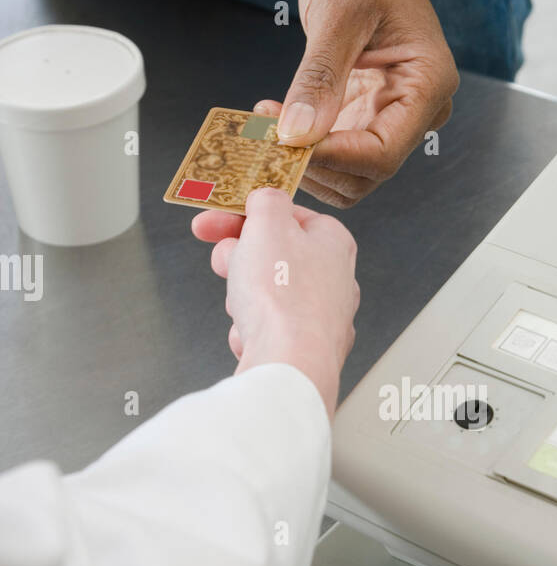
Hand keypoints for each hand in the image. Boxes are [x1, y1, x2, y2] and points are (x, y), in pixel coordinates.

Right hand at [191, 189, 358, 418]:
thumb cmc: (284, 297)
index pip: (286, 216)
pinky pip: (266, 331)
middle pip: (274, 257)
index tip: (212, 222)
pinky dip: (252, 332)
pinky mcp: (306, 349)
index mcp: (333, 243)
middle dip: (240, 260)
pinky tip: (251, 337)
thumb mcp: (268, 224)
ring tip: (245, 308)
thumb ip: (265, 201)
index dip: (243, 216)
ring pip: (266, 296)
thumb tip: (265, 199)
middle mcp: (335, 280)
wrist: (290, 366)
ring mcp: (323, 318)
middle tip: (224, 264)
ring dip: (243, 298)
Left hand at [255, 0, 458, 207]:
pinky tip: (280, 118)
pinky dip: (306, 149)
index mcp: (428, 87)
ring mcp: (396, 119)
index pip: (382, 154)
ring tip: (269, 123)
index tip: (284, 144)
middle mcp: (419, 113)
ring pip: (351, 175)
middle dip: (315, 164)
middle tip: (266, 135)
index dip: (332, 158)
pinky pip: (339, 154)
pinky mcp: (371, 118)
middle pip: (367, 174)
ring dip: (306, 162)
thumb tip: (297, 134)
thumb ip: (320, 77)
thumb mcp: (338, 14)